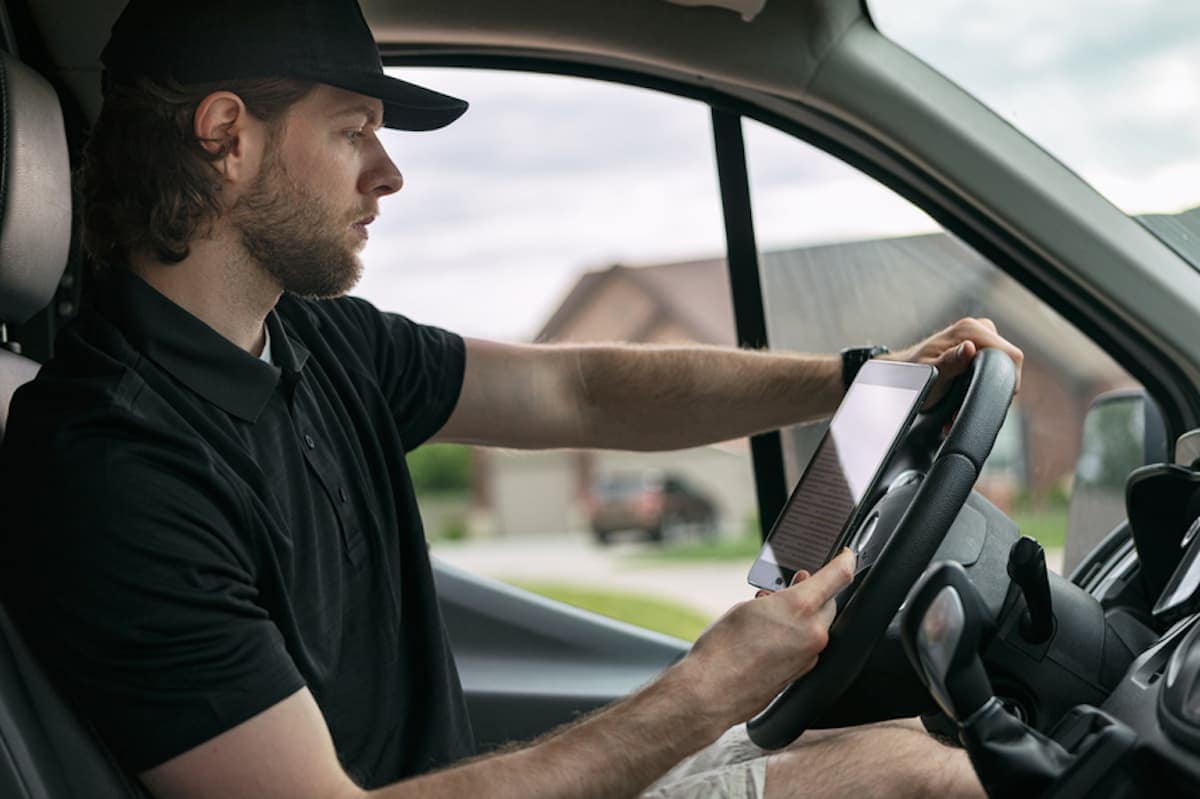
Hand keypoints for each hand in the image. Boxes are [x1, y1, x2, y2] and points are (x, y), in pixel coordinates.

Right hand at [679, 548, 855, 729]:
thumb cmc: (723, 649)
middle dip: (814, 591)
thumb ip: (777, 597)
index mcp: (800, 608)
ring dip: (802, 614)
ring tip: (770, 611)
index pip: (838, 576)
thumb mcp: (747, 607)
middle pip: (828, 602)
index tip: (845, 555)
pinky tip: (770, 634)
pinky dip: (795, 635)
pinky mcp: (801, 673)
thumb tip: (786, 596)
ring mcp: (809, 656)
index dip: (845, 560)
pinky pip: (807, 645)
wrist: (712, 691)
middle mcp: (812, 633)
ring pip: (818, 624)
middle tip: (793, 583)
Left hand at [888, 318, 1023, 407]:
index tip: (984, 396)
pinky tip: (963, 397)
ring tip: (960, 404)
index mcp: (969, 330)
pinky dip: (981, 384)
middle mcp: (978, 328)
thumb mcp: (931, 374)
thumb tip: (970, 348)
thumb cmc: (912, 375)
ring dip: (985, 388)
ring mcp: (980, 337)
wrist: (901, 376)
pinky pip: (993, 366)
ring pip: (1001, 366)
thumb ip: (950, 362)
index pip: (1011, 355)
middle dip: (991, 387)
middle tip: (965, 404)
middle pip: (1008, 363)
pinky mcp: (980, 347)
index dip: (1004, 381)